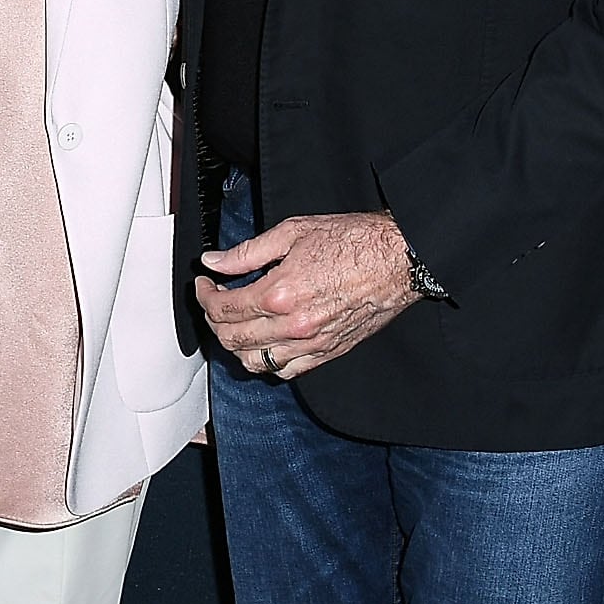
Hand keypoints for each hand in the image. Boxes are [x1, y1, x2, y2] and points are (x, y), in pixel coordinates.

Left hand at [197, 211, 418, 381]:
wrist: (398, 258)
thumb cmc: (353, 241)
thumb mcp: (292, 232)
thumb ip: (247, 253)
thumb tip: (215, 261)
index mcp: (280, 293)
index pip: (223, 308)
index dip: (205, 296)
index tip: (205, 284)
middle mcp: (293, 325)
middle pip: (232, 338)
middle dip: (213, 319)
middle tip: (214, 300)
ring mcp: (311, 344)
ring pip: (254, 362)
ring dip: (236, 344)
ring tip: (236, 323)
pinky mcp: (327, 352)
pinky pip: (286, 371)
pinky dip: (267, 361)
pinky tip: (264, 342)